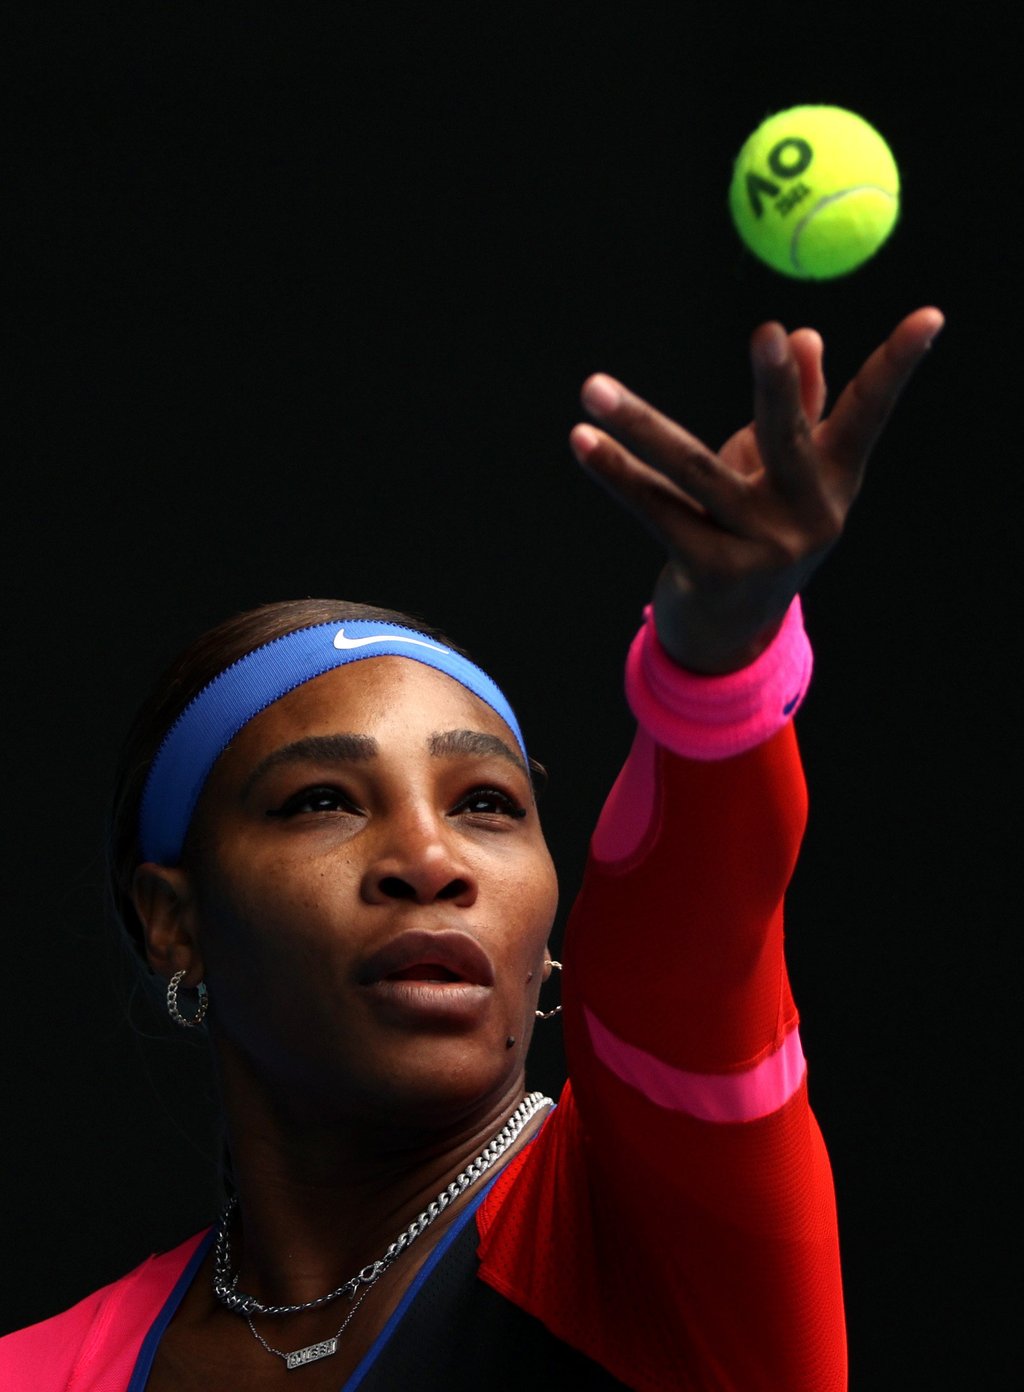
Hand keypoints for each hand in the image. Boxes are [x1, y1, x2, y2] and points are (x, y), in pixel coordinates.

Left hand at [569, 307, 943, 673]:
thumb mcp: (784, 475)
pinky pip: (657, 511)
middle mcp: (808, 515)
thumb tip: (808, 334)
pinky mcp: (713, 572)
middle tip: (768, 335)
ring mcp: (763, 549)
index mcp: (834, 479)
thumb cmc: (757, 530)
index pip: (868, 412)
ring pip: (695, 472)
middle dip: (778, 387)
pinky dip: (617, 474)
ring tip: (593, 389)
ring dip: (639, 427)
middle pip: (788, 438)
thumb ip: (797, 409)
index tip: (932, 316)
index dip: (898, 366)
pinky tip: (583, 442)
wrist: (729, 632)